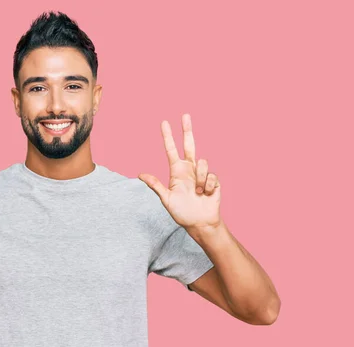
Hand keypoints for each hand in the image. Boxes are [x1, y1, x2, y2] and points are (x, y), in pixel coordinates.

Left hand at [139, 114, 220, 230]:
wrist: (200, 223)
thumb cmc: (182, 213)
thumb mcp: (167, 199)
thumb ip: (156, 186)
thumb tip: (140, 174)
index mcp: (177, 172)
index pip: (171, 150)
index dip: (168, 136)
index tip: (164, 123)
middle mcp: (189, 169)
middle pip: (189, 145)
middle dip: (187, 130)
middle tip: (185, 115)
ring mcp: (202, 174)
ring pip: (203, 163)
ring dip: (200, 179)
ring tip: (198, 193)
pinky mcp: (213, 180)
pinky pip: (211, 176)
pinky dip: (208, 186)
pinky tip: (207, 194)